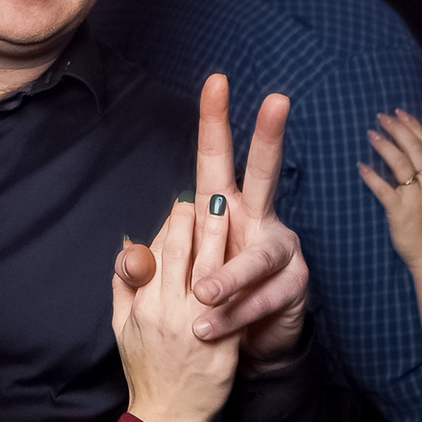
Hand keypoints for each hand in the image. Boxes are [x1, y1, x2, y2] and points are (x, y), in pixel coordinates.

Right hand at [111, 196, 240, 421]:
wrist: (167, 415)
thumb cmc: (144, 368)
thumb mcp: (121, 326)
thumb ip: (124, 284)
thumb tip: (127, 246)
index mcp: (143, 306)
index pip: (156, 254)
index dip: (170, 226)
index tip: (183, 202)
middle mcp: (167, 311)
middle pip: (181, 254)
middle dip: (194, 220)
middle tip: (207, 193)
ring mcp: (195, 326)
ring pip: (209, 270)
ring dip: (219, 236)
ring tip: (228, 208)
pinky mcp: (223, 343)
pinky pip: (233, 303)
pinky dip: (238, 276)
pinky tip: (247, 254)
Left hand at [114, 75, 307, 360]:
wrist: (249, 342)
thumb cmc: (210, 301)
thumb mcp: (170, 282)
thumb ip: (146, 268)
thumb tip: (126, 255)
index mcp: (223, 208)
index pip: (215, 159)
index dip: (214, 121)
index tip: (215, 80)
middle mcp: (258, 218)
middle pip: (266, 173)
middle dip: (270, 136)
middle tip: (277, 99)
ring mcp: (281, 249)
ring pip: (257, 255)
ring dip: (229, 275)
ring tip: (203, 295)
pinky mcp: (294, 285)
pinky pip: (265, 297)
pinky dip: (236, 314)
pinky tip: (210, 328)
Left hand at [358, 109, 421, 270]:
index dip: (415, 128)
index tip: (402, 114)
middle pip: (414, 149)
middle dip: (398, 129)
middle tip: (383, 116)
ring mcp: (417, 196)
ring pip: (400, 163)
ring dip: (385, 145)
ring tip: (372, 134)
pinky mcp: (401, 210)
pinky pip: (383, 189)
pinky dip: (372, 176)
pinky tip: (361, 166)